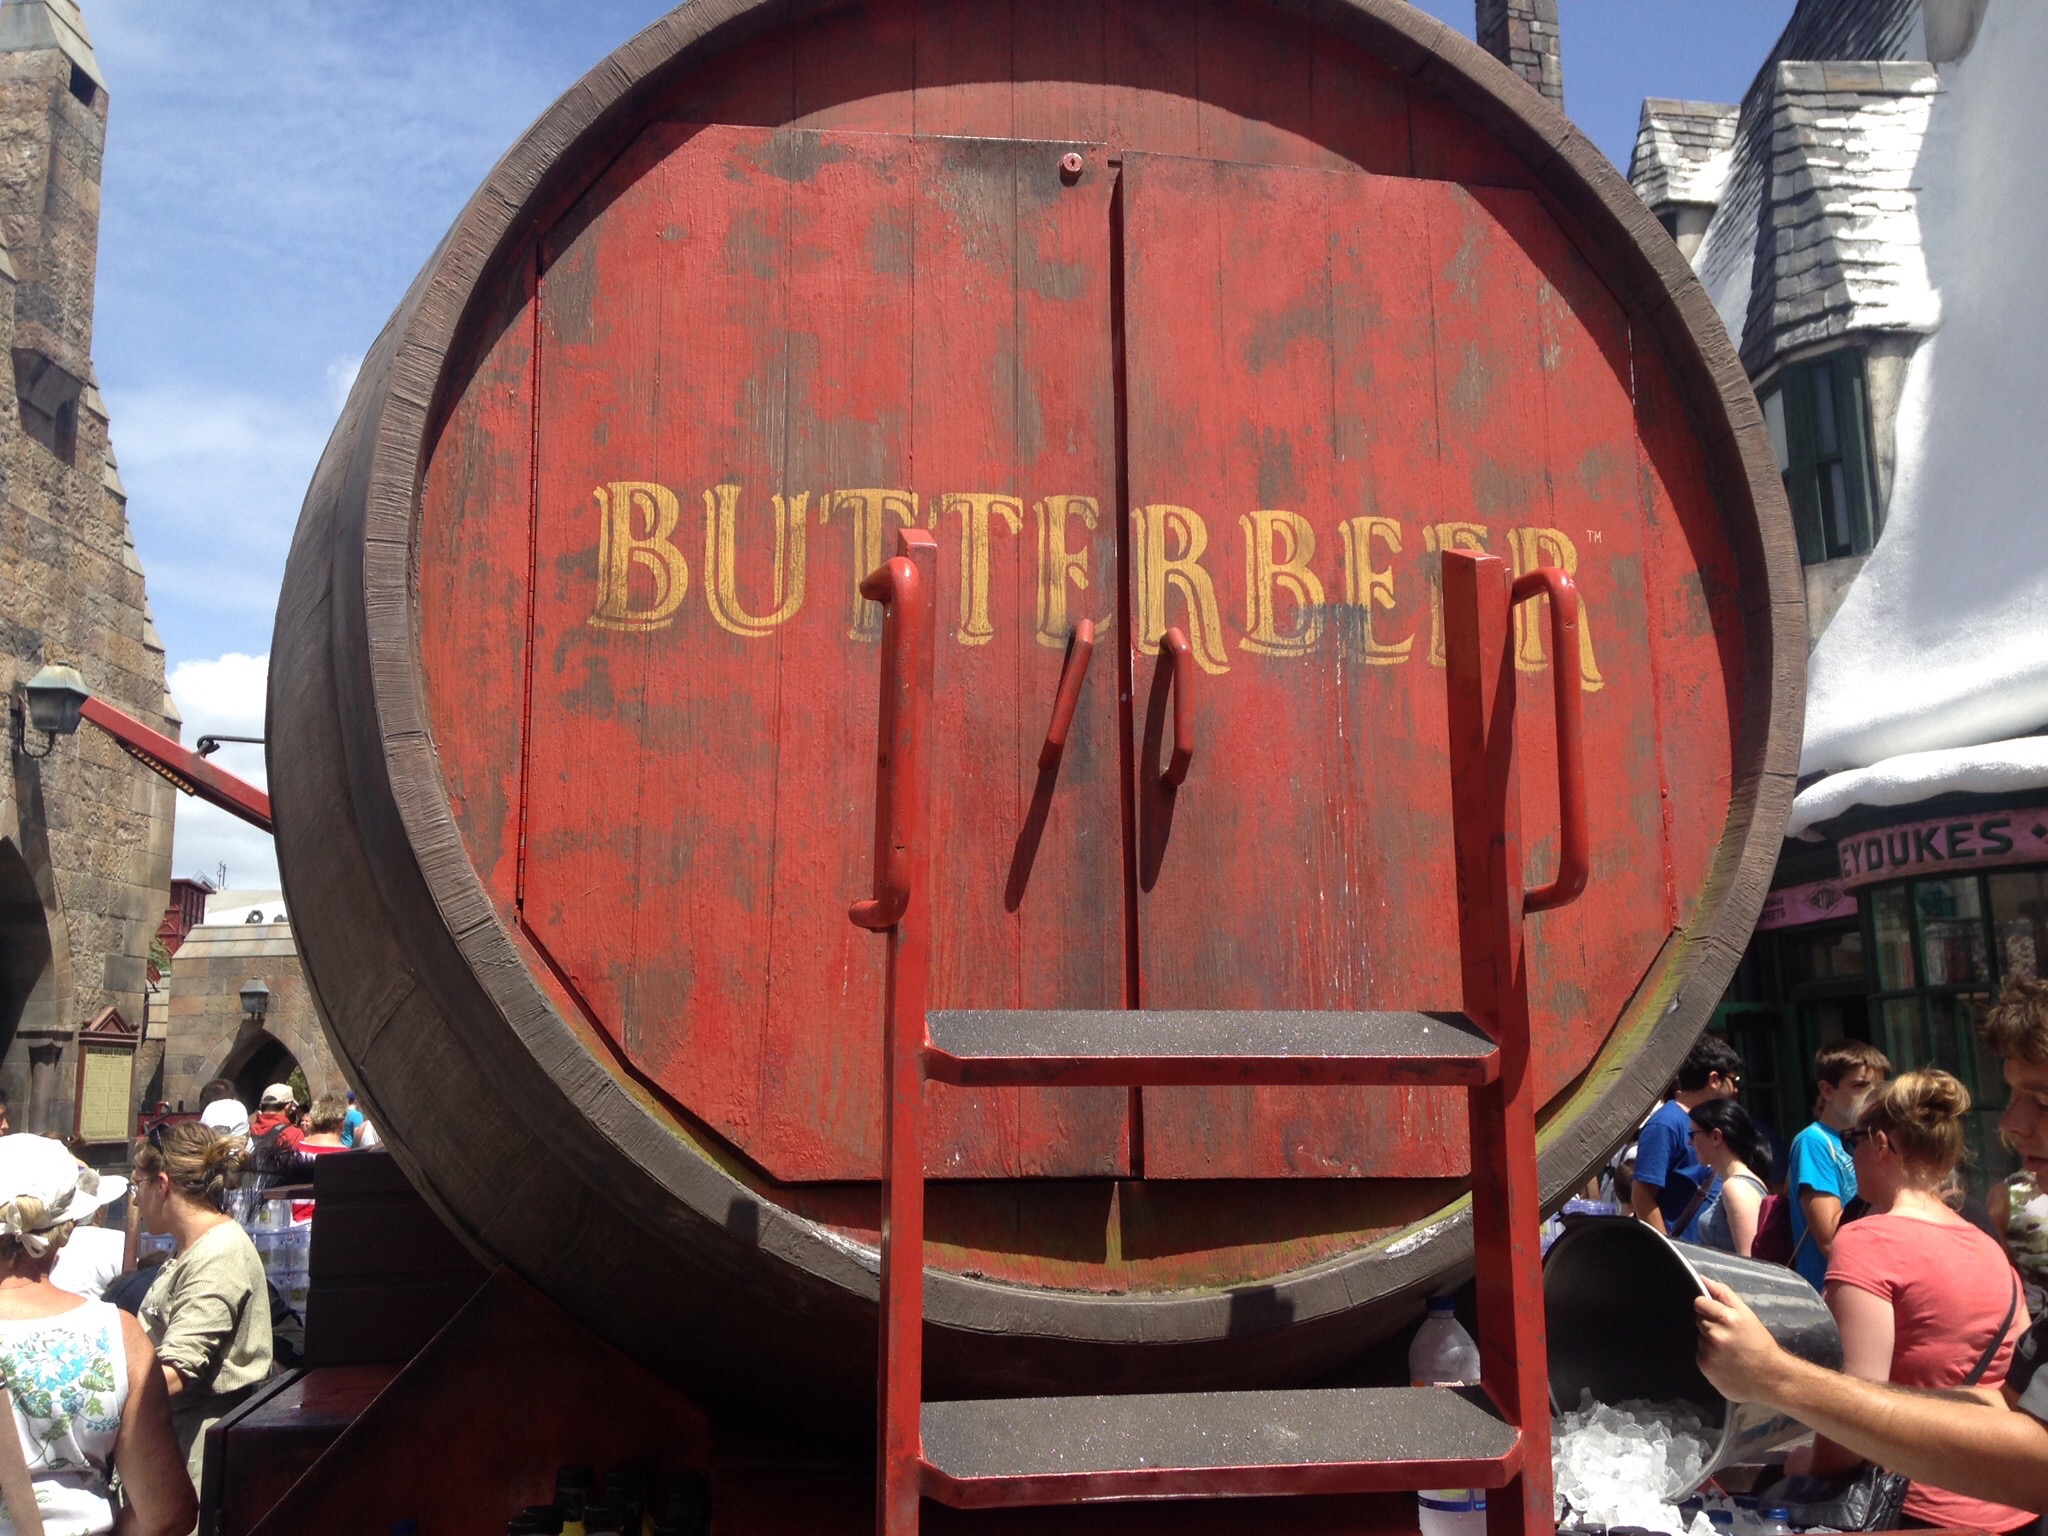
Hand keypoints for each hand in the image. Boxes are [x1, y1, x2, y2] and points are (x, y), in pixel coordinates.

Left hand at [1695, 1279, 1785, 1404]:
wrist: (1771, 1377)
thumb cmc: (1759, 1342)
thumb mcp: (1746, 1314)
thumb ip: (1723, 1293)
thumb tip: (1701, 1278)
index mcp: (1727, 1318)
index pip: (1699, 1303)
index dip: (1706, 1307)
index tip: (1715, 1314)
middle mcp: (1716, 1334)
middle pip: (1698, 1320)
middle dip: (1709, 1324)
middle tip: (1727, 1334)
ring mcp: (1709, 1352)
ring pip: (1699, 1338)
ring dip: (1708, 1341)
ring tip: (1727, 1349)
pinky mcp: (1705, 1367)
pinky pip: (1700, 1355)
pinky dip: (1709, 1356)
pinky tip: (1723, 1361)